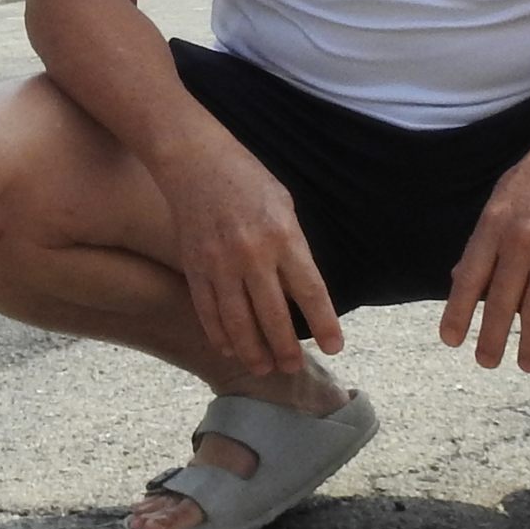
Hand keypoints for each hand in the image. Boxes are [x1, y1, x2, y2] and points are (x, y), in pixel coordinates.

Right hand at [161, 146, 343, 377]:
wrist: (194, 160)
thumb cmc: (247, 179)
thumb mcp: (284, 206)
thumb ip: (293, 249)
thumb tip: (301, 292)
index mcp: (283, 236)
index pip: (310, 292)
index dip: (325, 324)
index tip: (335, 346)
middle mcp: (252, 254)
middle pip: (274, 317)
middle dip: (287, 349)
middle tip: (293, 367)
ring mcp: (219, 264)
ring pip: (238, 323)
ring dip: (253, 352)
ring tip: (264, 368)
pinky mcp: (194, 267)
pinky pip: (208, 311)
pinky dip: (220, 335)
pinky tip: (231, 348)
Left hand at [441, 122, 529, 370]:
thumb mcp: (500, 199)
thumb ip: (483, 241)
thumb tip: (459, 279)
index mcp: (494, 225)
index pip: (470, 279)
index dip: (458, 313)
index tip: (451, 340)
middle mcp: (523, 242)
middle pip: (503, 304)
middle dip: (492, 339)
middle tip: (485, 362)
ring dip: (528, 345)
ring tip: (524, 364)